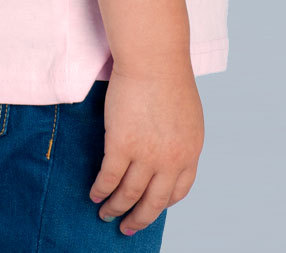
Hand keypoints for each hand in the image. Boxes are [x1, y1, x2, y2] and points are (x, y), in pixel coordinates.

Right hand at [88, 61, 204, 236]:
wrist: (154, 57)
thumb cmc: (167, 75)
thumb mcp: (187, 115)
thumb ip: (179, 138)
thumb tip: (167, 154)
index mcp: (190, 151)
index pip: (179, 191)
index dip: (163, 203)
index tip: (152, 207)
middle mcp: (171, 159)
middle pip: (154, 202)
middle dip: (139, 219)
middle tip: (128, 228)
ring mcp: (146, 154)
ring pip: (129, 194)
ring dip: (115, 208)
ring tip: (106, 213)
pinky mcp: (121, 145)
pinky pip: (108, 178)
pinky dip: (101, 190)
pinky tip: (95, 194)